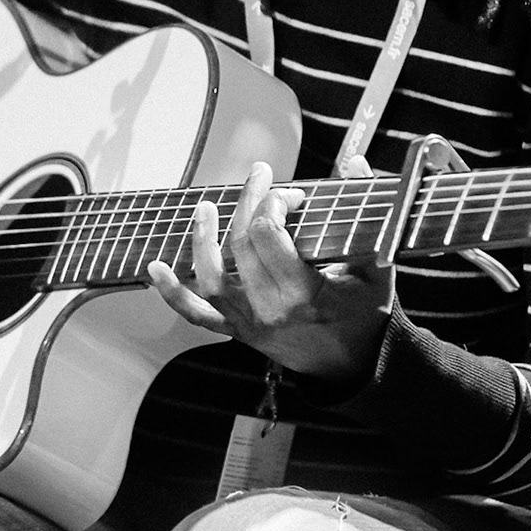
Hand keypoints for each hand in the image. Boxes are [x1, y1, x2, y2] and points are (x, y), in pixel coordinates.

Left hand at [145, 158, 393, 382]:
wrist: (355, 367)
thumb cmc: (367, 315)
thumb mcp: (376, 267)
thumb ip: (365, 215)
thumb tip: (355, 164)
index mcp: (304, 294)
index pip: (269, 235)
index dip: (275, 203)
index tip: (294, 194)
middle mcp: (270, 310)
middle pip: (241, 246)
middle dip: (248, 203)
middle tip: (260, 177)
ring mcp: (249, 323)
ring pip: (211, 276)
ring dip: (202, 239)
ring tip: (206, 207)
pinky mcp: (238, 332)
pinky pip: (197, 314)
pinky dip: (172, 293)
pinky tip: (155, 269)